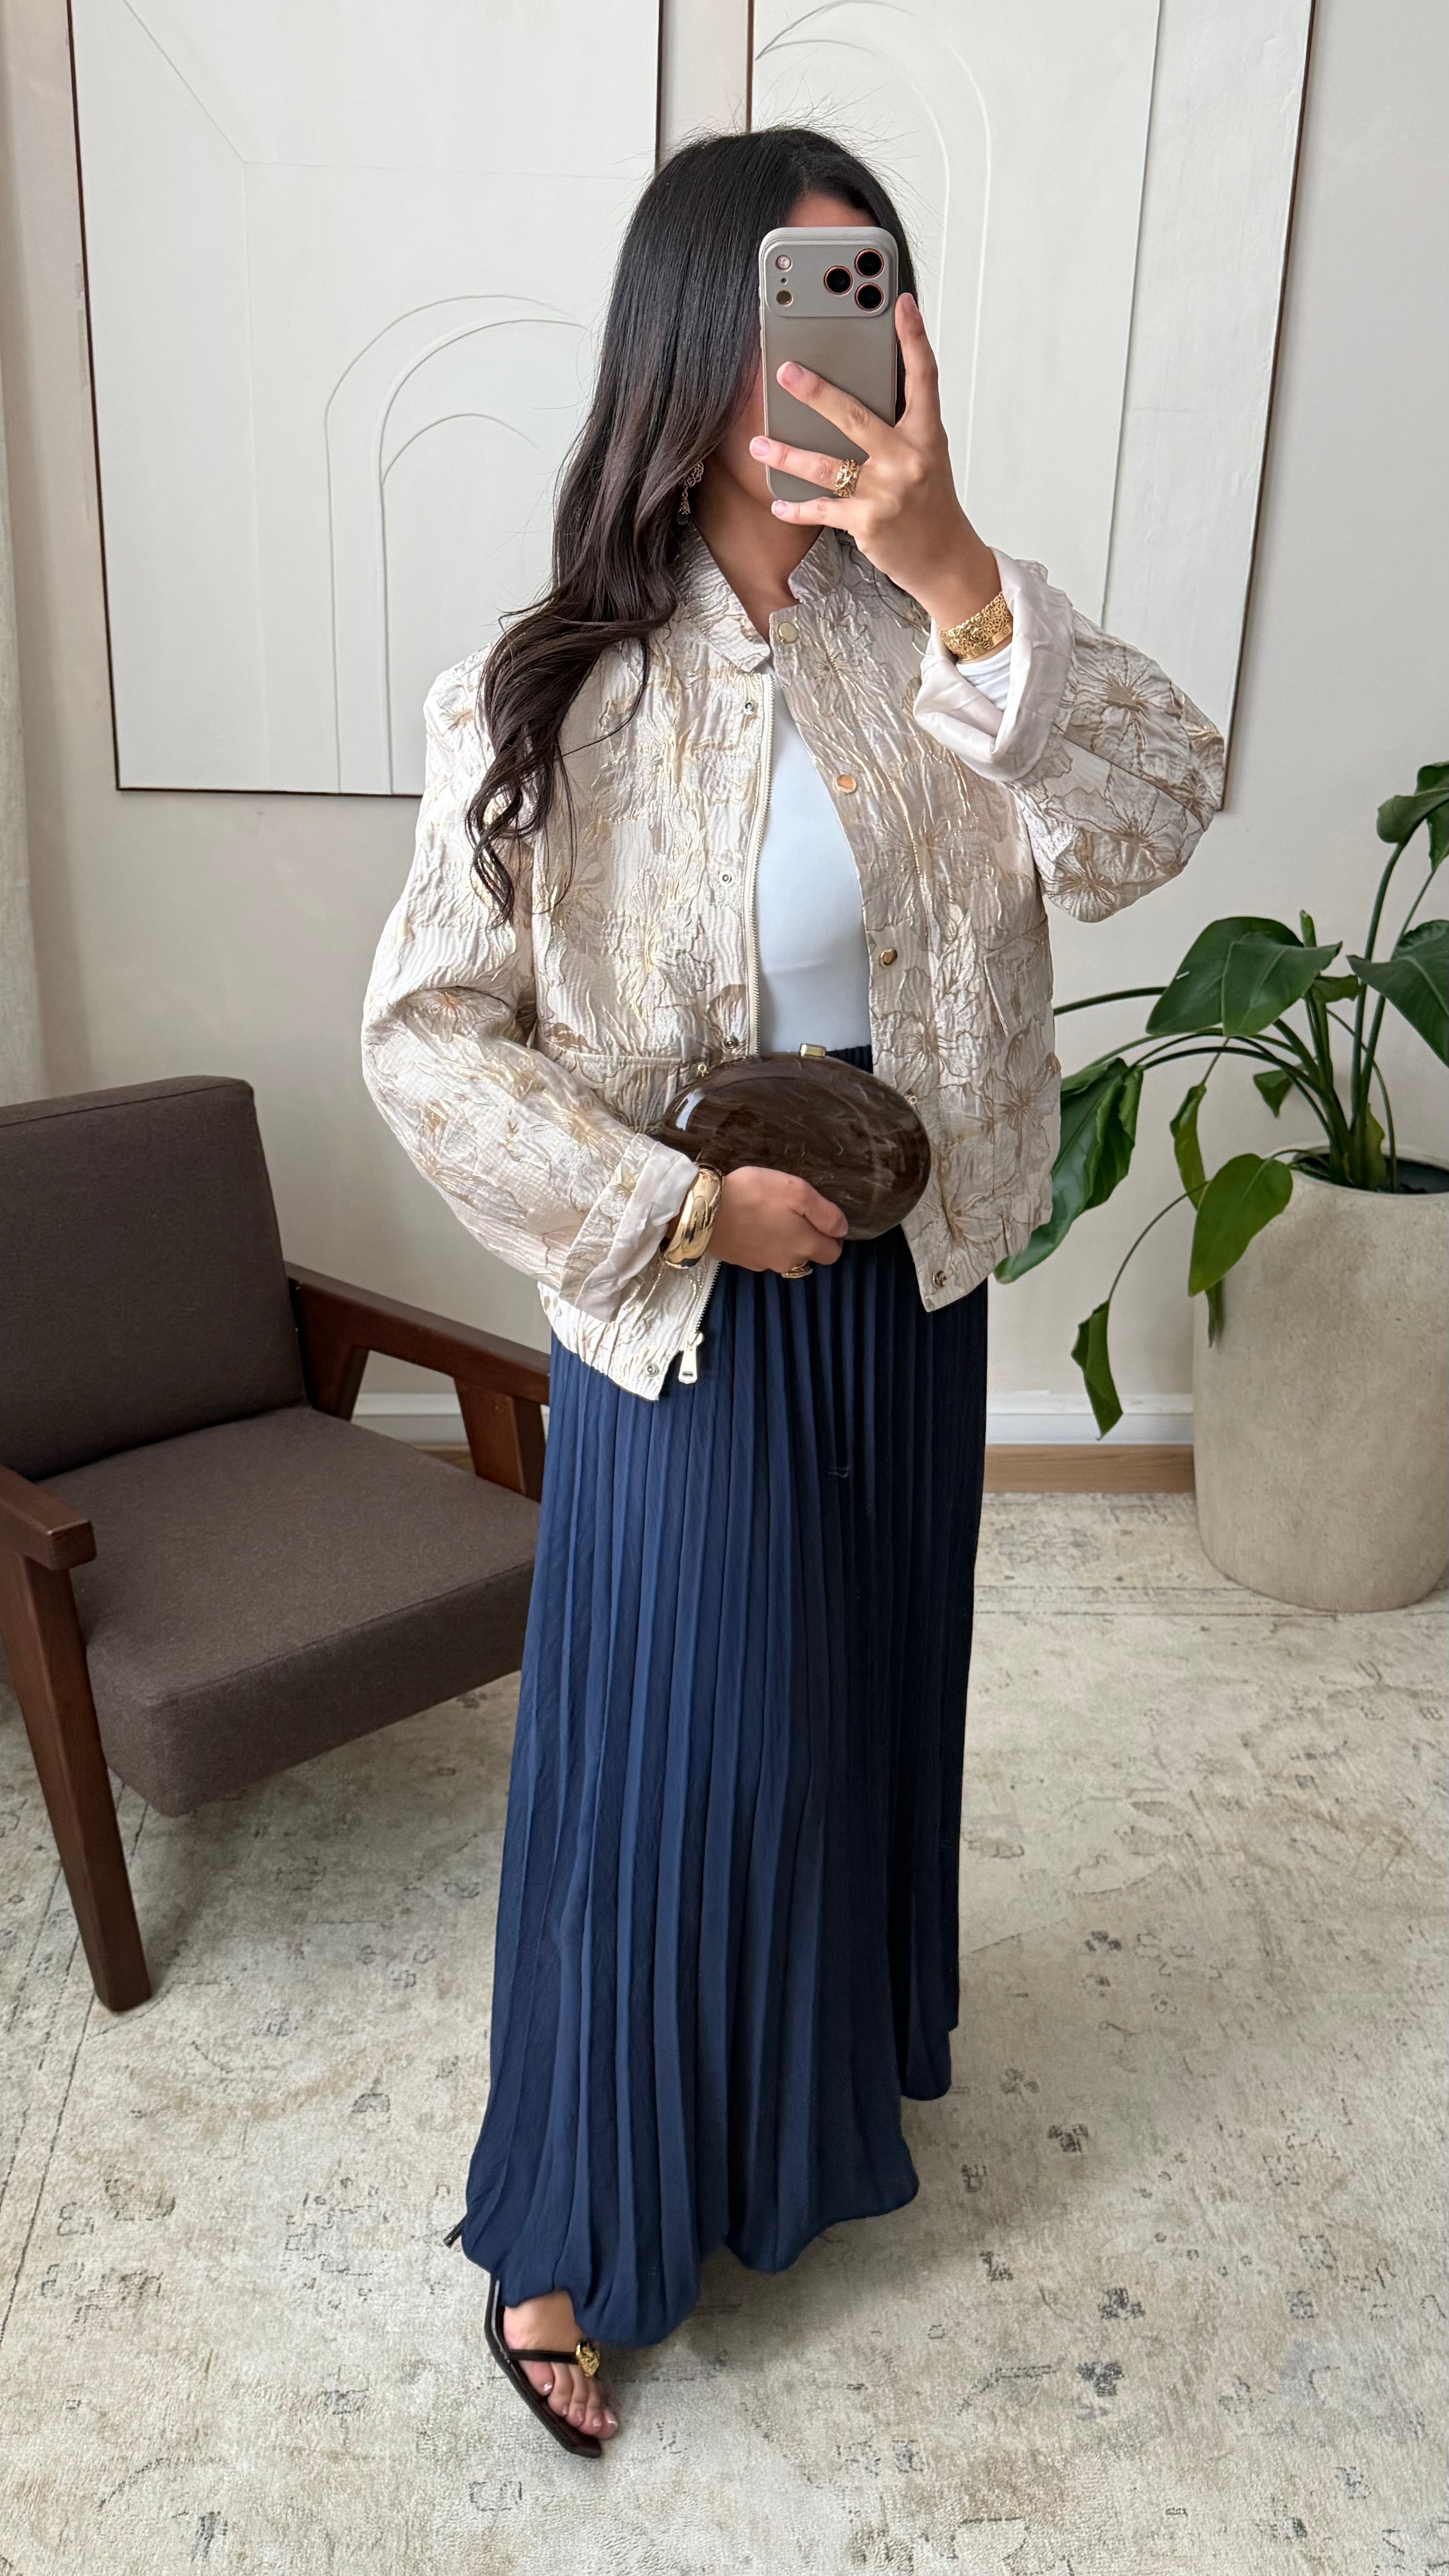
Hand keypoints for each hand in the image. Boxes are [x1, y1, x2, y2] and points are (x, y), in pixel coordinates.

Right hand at [707, 1165, 846, 1272]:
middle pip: (809, 1256)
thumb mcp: (797, 1191)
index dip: (833, 1236)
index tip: (822, 1218)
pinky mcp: (742, 1261)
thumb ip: (825, 1213)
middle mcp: (787, 1262)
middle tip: (796, 1213)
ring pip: (785, 1256)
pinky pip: (763, 1254)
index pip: (833, 1253)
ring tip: (772, 1217)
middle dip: (809, 1239)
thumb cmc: (754, 1195)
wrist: (702, 1210)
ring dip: (785, 1241)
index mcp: (805, 1246)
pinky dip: (763, 1242)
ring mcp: (762, 1265)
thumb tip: (842, 1230)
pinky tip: (753, 1224)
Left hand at [748, 292, 1000, 635]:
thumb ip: (898, 427)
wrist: (945, 559)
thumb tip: (856, 396)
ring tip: (758, 443)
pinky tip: (778, 503)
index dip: (914, 337)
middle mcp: (907, 459)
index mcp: (926, 436)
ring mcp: (886, 492)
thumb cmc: (930, 504)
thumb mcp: (925, 457)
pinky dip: (796, 508)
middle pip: (856, 416)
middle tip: (785, 371)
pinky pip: (822, 509)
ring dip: (786, 454)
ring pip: (826, 465)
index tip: (902, 303)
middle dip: (816, 392)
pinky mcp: (867, 523)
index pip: (923, 378)